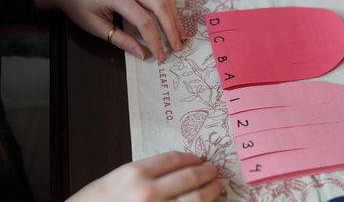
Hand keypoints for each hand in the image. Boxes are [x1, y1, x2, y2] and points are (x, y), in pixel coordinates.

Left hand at [32, 0, 186, 60]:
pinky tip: (172, 18)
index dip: (155, 40)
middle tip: (178, 46)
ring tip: (180, 34)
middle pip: (159, 5)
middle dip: (171, 28)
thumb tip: (143, 54)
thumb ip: (121, 40)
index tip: (161, 56)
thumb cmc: (79, 7)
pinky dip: (169, 5)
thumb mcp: (96, 27)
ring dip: (174, 15)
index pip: (144, 21)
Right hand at [66, 151, 222, 201]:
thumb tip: (176, 168)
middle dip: (206, 173)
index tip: (198, 158)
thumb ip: (146, 172)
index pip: (175, 159)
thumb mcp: (117, 178)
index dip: (191, 157)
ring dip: (210, 191)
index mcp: (136, 173)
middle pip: (189, 177)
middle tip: (213, 171)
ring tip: (216, 187)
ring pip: (194, 200)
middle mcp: (148, 192)